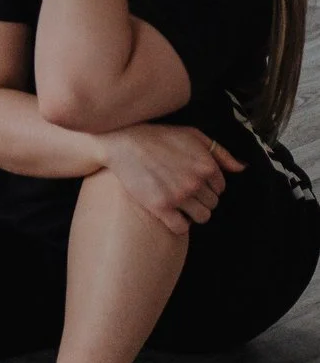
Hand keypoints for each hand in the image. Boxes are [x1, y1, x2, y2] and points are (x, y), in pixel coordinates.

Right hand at [98, 122, 242, 236]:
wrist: (121, 142)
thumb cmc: (157, 137)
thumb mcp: (192, 135)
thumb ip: (220, 152)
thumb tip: (241, 169)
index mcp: (206, 165)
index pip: (221, 188)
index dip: (208, 186)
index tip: (192, 182)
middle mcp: (195, 182)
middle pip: (212, 204)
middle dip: (201, 199)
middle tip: (183, 191)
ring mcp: (178, 196)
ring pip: (201, 217)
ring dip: (192, 213)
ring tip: (178, 204)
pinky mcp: (160, 206)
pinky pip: (181, 228)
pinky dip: (178, 224)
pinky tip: (170, 214)